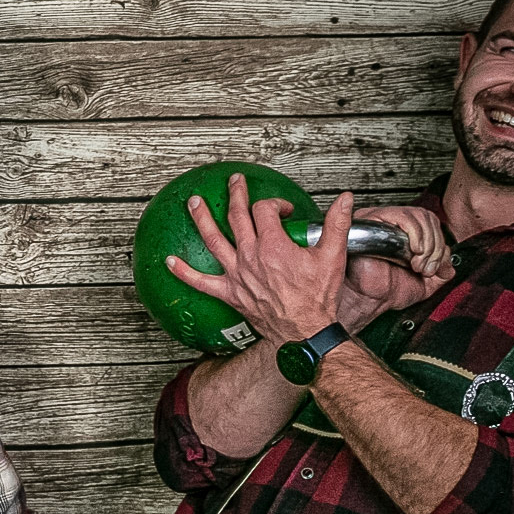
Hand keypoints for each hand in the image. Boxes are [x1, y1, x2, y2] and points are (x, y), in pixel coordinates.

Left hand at [165, 172, 348, 343]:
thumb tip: (345, 199)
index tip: (284, 211)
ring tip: (193, 202)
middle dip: (234, 195)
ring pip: (213, 240)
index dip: (274, 204)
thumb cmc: (317, 299)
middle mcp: (250, 256)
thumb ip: (337, 224)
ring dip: (201, 219)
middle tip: (233, 181)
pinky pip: (199, 282)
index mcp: (273, 245)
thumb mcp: (332, 256)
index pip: (265, 210)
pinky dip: (182, 272)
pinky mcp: (229, 293)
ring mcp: (237, 274)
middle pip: (236, 216)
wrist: (305, 332)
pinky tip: (168, 261)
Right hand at [337, 205, 454, 330]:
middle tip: (425, 266)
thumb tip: (450, 258)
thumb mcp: (427, 282)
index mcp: (404, 234)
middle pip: (427, 216)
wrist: (370, 299)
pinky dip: (416, 234)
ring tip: (416, 262)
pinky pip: (402, 216)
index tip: (433, 267)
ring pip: (418, 215)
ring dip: (426, 242)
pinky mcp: (370, 221)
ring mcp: (380, 221)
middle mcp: (392, 224)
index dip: (439, 243)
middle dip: (434, 245)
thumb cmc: (388, 289)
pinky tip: (412, 252)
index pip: (430, 222)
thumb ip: (443, 269)